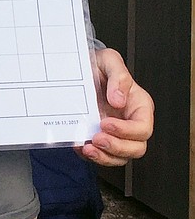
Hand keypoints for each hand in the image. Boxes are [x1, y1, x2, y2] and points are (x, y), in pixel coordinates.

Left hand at [77, 47, 152, 166]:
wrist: (77, 69)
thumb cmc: (98, 65)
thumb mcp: (109, 61)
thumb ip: (119, 77)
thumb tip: (118, 99)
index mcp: (138, 106)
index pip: (143, 128)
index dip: (127, 131)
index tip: (106, 124)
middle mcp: (129, 122)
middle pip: (136, 148)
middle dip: (117, 147)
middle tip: (97, 138)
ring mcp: (115, 133)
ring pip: (119, 157)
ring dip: (104, 157)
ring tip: (87, 148)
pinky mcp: (98, 137)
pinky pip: (100, 155)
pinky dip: (90, 155)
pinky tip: (78, 146)